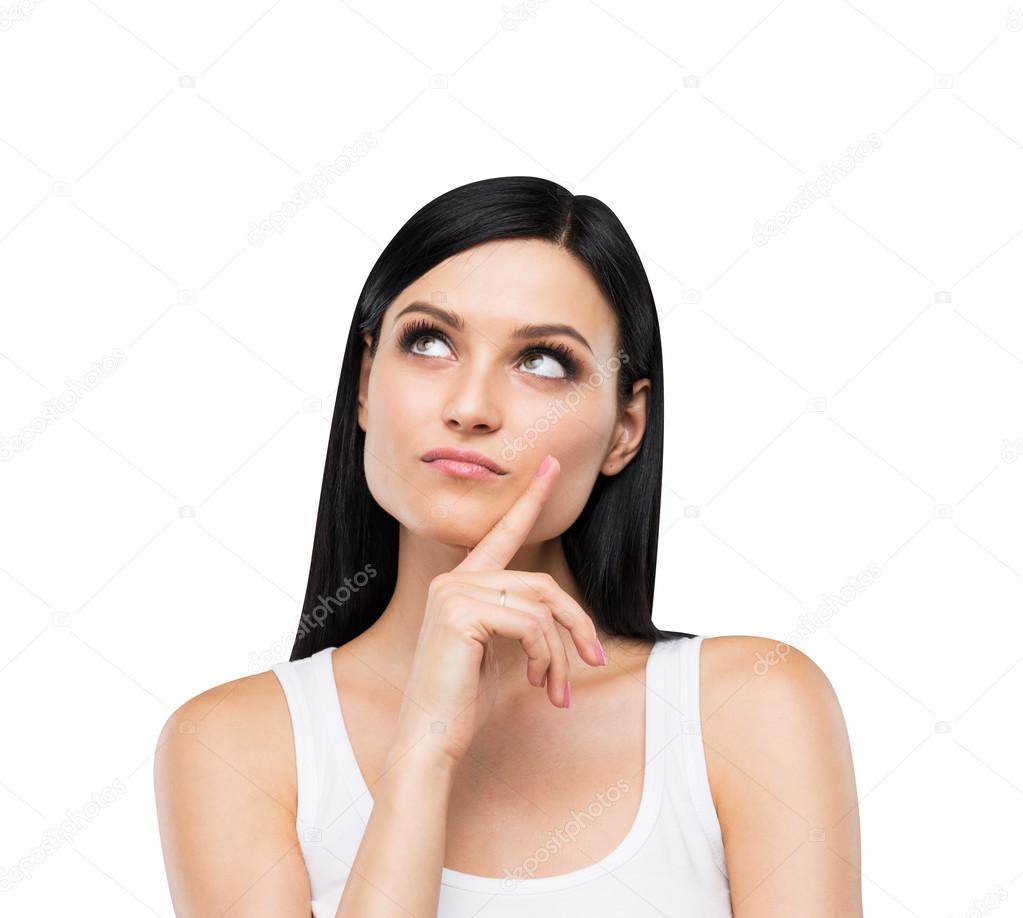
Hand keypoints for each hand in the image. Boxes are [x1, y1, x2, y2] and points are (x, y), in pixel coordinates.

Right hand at [393, 454, 605, 766]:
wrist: (431, 738)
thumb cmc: (464, 700)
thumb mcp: (499, 651)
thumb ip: (521, 620)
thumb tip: (561, 616)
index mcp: (463, 584)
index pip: (503, 533)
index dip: (530, 497)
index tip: (551, 463)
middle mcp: (454, 580)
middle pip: (542, 585)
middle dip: (576, 625)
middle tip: (592, 661)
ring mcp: (454, 593)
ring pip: (541, 606)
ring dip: (561, 652)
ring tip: (557, 688)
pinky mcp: (460, 612)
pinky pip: (530, 623)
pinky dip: (546, 656)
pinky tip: (538, 682)